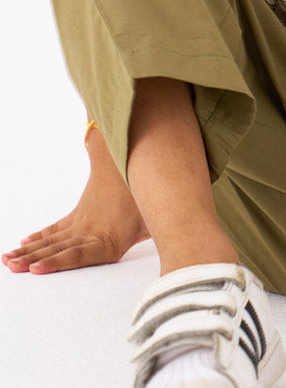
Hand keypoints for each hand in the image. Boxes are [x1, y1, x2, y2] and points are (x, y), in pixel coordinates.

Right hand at [2, 129, 149, 273]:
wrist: (167, 173)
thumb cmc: (146, 170)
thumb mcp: (115, 156)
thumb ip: (101, 140)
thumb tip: (91, 120)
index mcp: (95, 213)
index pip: (63, 227)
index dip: (44, 234)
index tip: (24, 239)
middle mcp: (94, 226)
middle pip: (55, 242)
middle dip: (31, 251)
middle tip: (7, 260)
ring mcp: (101, 235)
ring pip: (60, 250)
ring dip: (35, 256)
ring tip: (12, 263)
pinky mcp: (111, 244)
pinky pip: (79, 255)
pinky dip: (58, 261)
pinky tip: (38, 267)